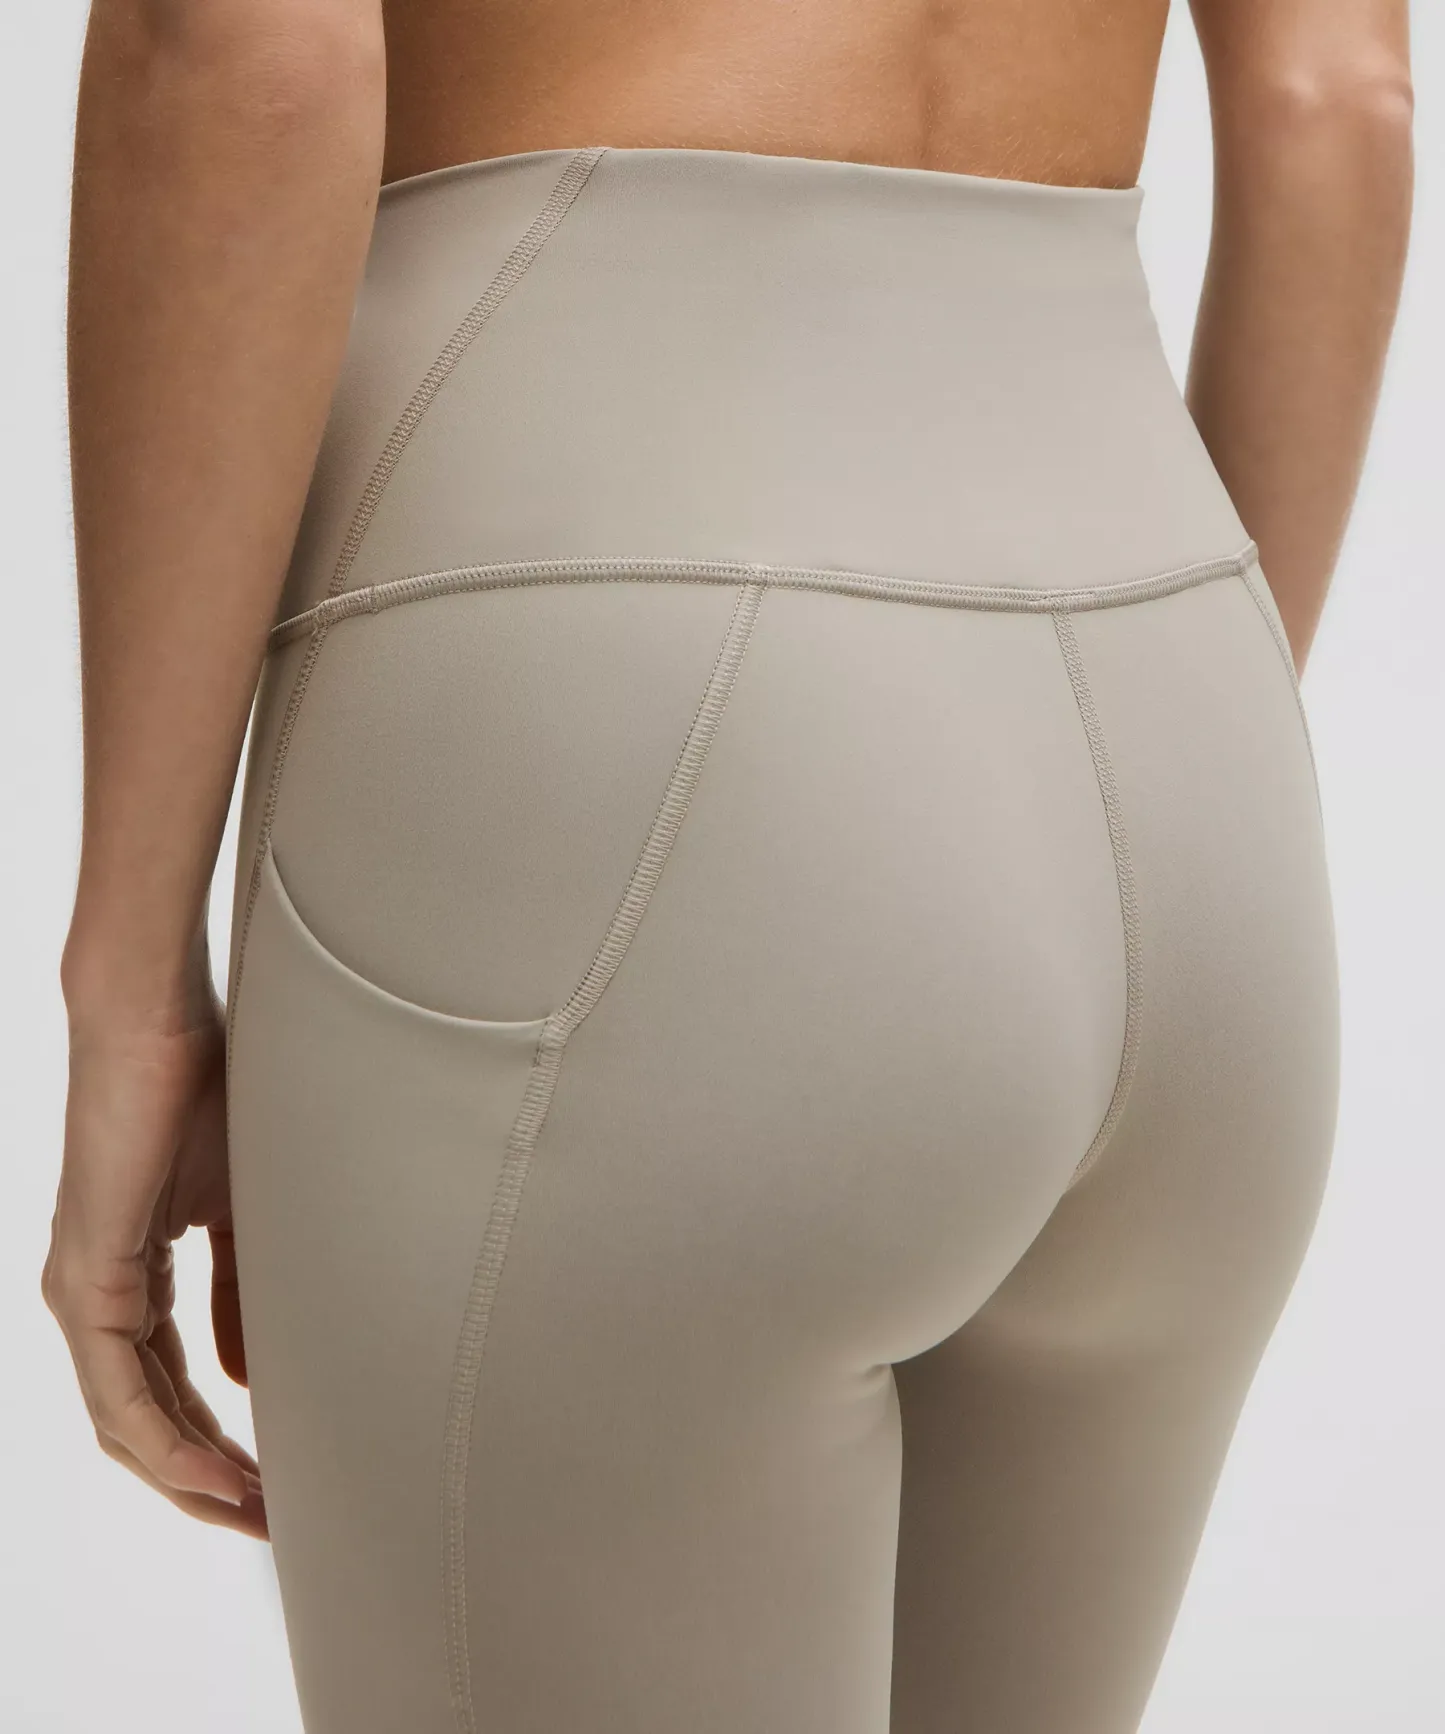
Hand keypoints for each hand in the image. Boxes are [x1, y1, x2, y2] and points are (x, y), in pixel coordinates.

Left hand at [42, 980, 267, 1538]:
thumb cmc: (203, 1090)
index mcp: (125, 1280)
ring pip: (126, 1423)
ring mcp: (82, 1293)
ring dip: (190, 1477)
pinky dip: (169, 1440)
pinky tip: (216, 1469)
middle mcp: (91, 1298)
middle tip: (270, 1520)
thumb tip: (249, 1377)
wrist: (157, 1021)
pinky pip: (121, 1390)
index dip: (217, 1446)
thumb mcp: (240, 1210)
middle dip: (205, 1483)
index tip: (279, 1481)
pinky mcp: (89, 1278)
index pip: (165, 1391)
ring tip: (257, 1509)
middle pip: (140, 1426)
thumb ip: (240, 1295)